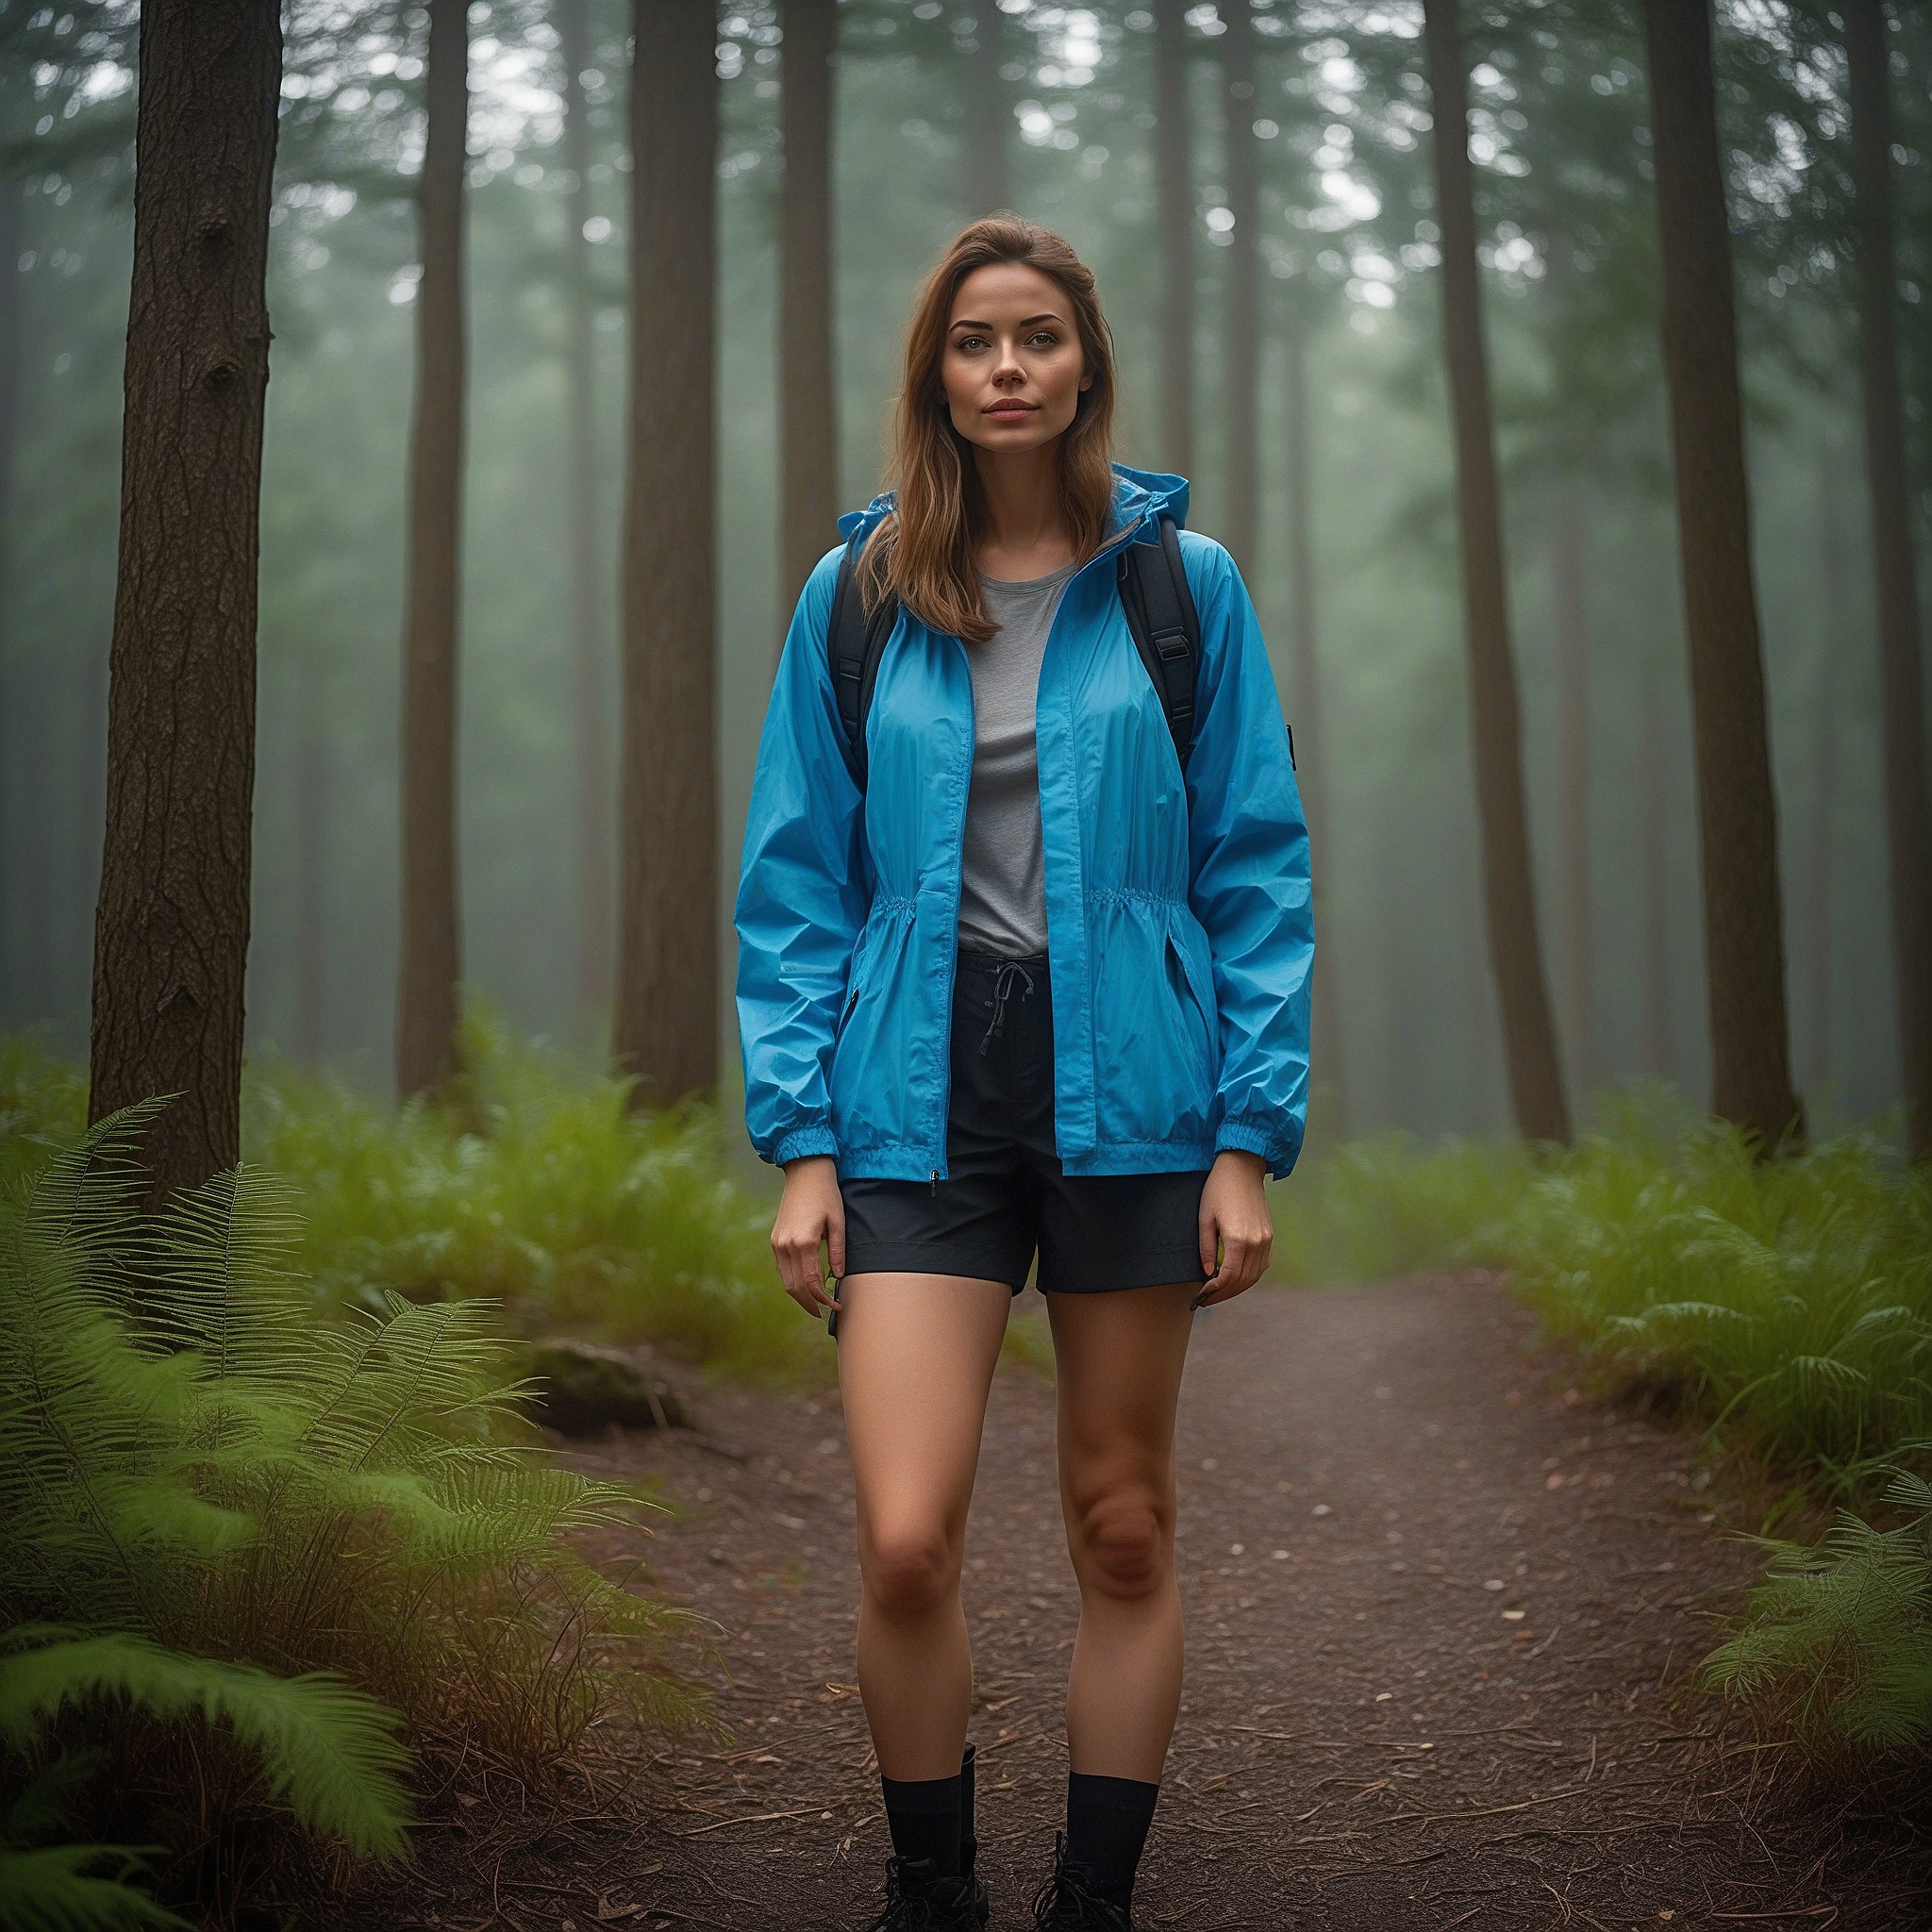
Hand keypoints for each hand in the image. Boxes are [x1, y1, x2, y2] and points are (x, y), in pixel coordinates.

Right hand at [771, 1155, 843, 1317]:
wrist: (805, 1173)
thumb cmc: (826, 1194)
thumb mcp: (839, 1222)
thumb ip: (838, 1252)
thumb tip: (839, 1277)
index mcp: (804, 1242)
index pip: (812, 1283)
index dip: (824, 1300)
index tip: (836, 1306)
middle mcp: (786, 1245)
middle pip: (795, 1288)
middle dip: (810, 1304)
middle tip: (825, 1312)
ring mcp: (777, 1243)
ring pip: (785, 1281)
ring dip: (800, 1296)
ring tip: (815, 1303)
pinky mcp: (775, 1239)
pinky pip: (781, 1269)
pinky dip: (792, 1281)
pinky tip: (804, 1285)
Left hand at [1195, 1149, 1271, 1306]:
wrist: (1242, 1167)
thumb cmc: (1218, 1189)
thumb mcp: (1204, 1217)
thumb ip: (1206, 1248)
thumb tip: (1207, 1273)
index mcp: (1238, 1239)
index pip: (1227, 1277)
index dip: (1214, 1291)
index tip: (1202, 1297)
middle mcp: (1256, 1243)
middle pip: (1242, 1281)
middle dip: (1224, 1294)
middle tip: (1207, 1299)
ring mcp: (1266, 1240)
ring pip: (1254, 1276)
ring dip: (1237, 1288)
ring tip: (1220, 1292)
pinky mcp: (1269, 1235)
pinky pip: (1262, 1265)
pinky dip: (1249, 1276)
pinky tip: (1236, 1277)